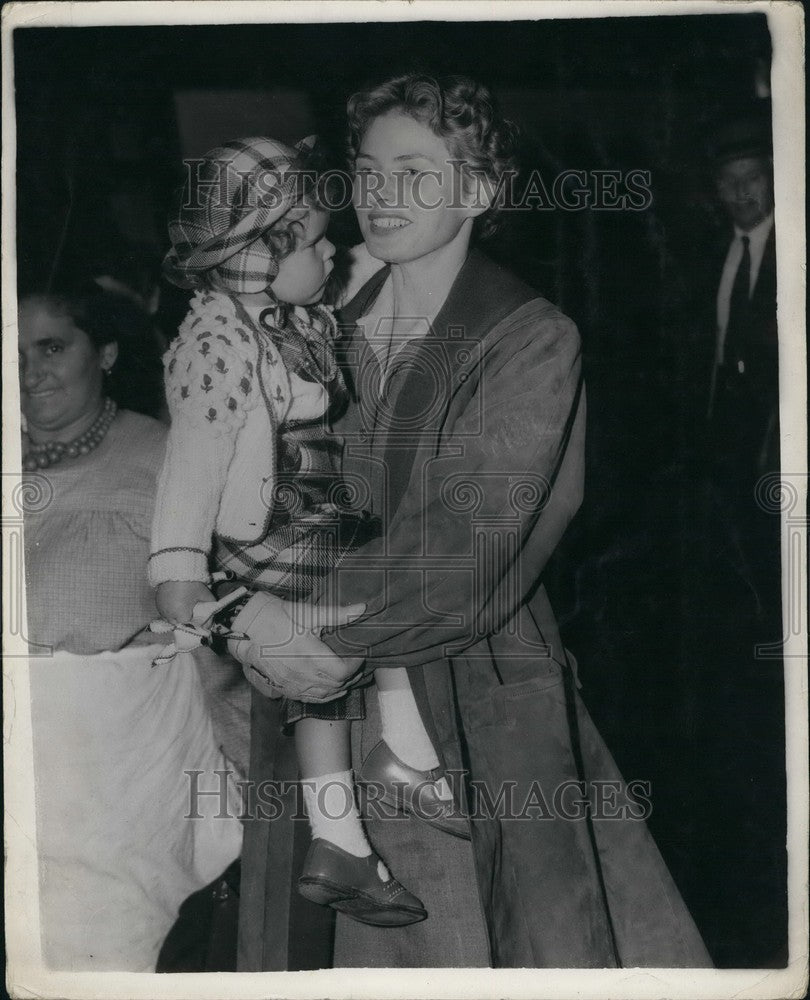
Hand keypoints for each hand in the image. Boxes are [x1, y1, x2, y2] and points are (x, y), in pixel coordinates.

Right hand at [156, 580, 214, 624]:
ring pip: (169, 619)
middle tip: (191, 611)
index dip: (194, 621)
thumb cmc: (192, 583)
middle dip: (184, 619)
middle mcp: (169, 615)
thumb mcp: (204, 595)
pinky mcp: (157, 604)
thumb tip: (212, 618)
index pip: (188, 623)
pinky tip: (175, 603)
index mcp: (181, 615)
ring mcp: (162, 610)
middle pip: (178, 623)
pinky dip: (169, 610)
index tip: (198, 616)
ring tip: (182, 607)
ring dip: (176, 615)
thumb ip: (210, 607)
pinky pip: (164, 612)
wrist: (177, 570)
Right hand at [226, 592, 365, 702]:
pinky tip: (328, 689)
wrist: (249, 628)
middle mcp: (302, 674)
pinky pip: (308, 699)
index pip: (343, 672)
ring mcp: (292, 684)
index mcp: (310, 655)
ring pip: (323, 695)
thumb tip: (362, 608)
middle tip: (357, 666)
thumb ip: (338, 614)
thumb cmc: (279, 617)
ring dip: (339, 688)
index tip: (359, 656)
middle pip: (336, 685)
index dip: (355, 666)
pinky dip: (322, 696)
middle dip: (351, 677)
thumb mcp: (309, 613)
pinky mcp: (284, 688)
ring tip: (347, 678)